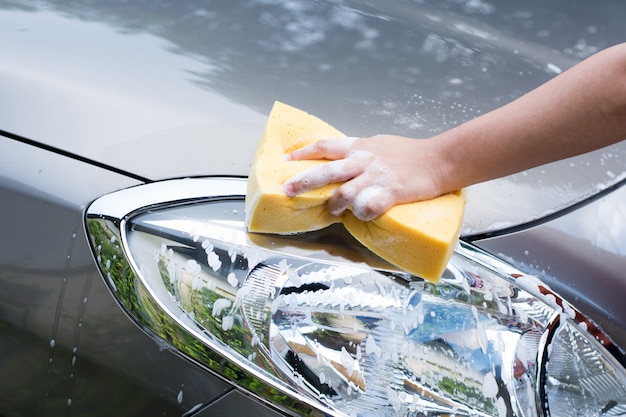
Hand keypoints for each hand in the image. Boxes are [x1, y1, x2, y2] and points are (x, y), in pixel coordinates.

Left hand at [282, 135, 444, 220]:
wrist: (438, 159)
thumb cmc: (409, 153)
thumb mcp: (379, 144)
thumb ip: (359, 151)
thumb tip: (343, 157)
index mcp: (359, 148)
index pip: (325, 147)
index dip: (303, 153)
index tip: (286, 161)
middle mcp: (363, 161)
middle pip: (326, 171)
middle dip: (303, 181)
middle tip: (287, 190)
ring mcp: (376, 177)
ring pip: (344, 192)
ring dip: (334, 204)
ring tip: (332, 211)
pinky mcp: (390, 193)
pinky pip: (369, 208)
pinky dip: (362, 215)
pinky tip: (362, 217)